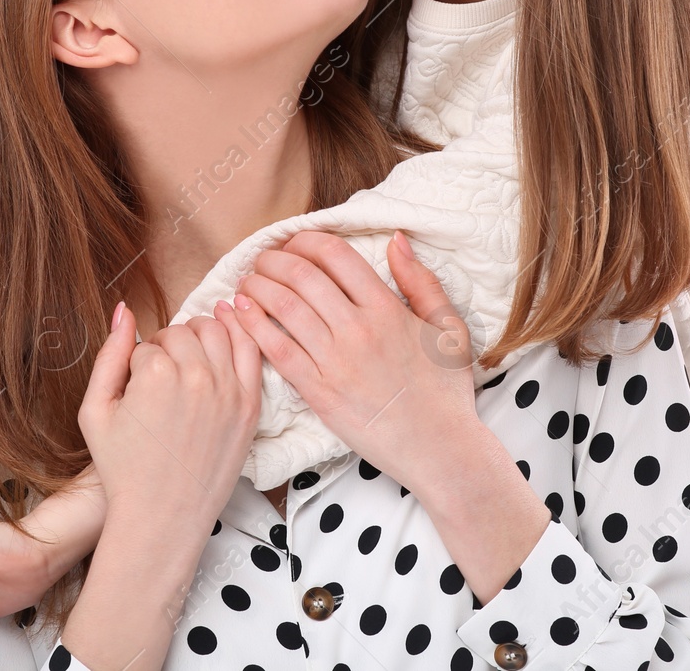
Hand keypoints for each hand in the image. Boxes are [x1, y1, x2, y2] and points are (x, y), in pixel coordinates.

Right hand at [80, 302, 262, 526]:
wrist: (161, 517)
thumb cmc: (124, 470)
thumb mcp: (95, 412)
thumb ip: (108, 355)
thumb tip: (123, 310)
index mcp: (154, 374)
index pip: (149, 343)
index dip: (139, 362)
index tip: (138, 388)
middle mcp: (195, 376)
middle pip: (182, 332)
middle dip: (168, 346)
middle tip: (162, 375)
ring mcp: (228, 390)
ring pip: (217, 331)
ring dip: (200, 335)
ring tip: (189, 355)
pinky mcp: (249, 405)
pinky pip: (251, 349)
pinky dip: (241, 330)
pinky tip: (229, 322)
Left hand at [222, 230, 481, 493]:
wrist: (440, 450)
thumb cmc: (446, 391)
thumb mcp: (449, 328)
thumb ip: (421, 281)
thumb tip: (395, 240)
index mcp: (387, 309)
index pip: (335, 255)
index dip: (306, 240)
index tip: (294, 243)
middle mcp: (358, 330)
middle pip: (301, 275)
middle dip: (273, 259)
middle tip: (263, 259)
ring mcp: (335, 362)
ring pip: (283, 307)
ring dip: (258, 285)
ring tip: (248, 281)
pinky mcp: (319, 393)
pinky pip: (276, 350)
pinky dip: (253, 325)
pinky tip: (241, 311)